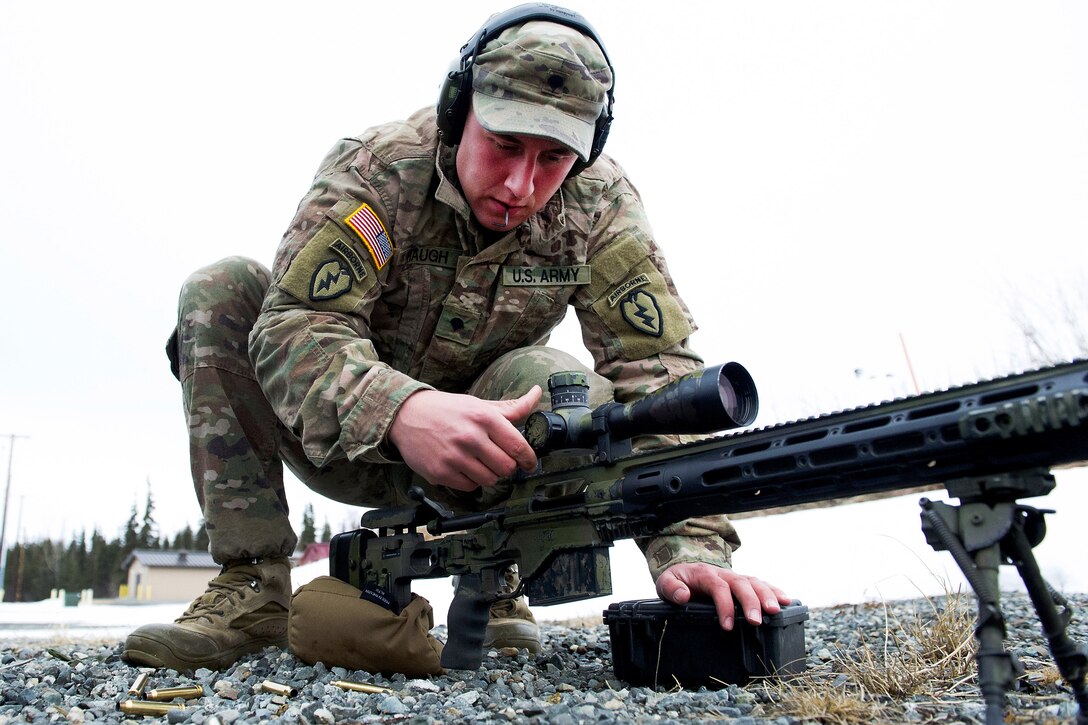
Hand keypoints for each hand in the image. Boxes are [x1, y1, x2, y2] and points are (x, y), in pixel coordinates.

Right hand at [388, 387, 540, 491]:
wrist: (406, 415)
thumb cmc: (446, 409)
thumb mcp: (479, 404)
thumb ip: (511, 407)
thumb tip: (537, 394)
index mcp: (483, 417)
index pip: (518, 446)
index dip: (528, 459)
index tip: (529, 464)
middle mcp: (470, 437)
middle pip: (506, 468)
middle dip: (507, 467)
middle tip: (499, 461)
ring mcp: (454, 457)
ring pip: (490, 480)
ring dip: (489, 475)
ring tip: (480, 463)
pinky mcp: (440, 472)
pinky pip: (469, 487)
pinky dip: (471, 481)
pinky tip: (464, 467)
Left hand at [656, 562, 790, 630]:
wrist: (685, 569)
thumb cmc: (677, 580)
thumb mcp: (666, 583)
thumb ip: (671, 588)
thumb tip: (683, 596)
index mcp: (704, 574)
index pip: (718, 586)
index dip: (724, 605)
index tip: (727, 626)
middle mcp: (723, 573)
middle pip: (741, 584)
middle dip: (750, 602)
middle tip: (756, 621)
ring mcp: (735, 577)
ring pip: (754, 582)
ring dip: (767, 595)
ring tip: (776, 611)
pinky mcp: (744, 583)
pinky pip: (761, 584)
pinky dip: (774, 591)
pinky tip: (786, 601)